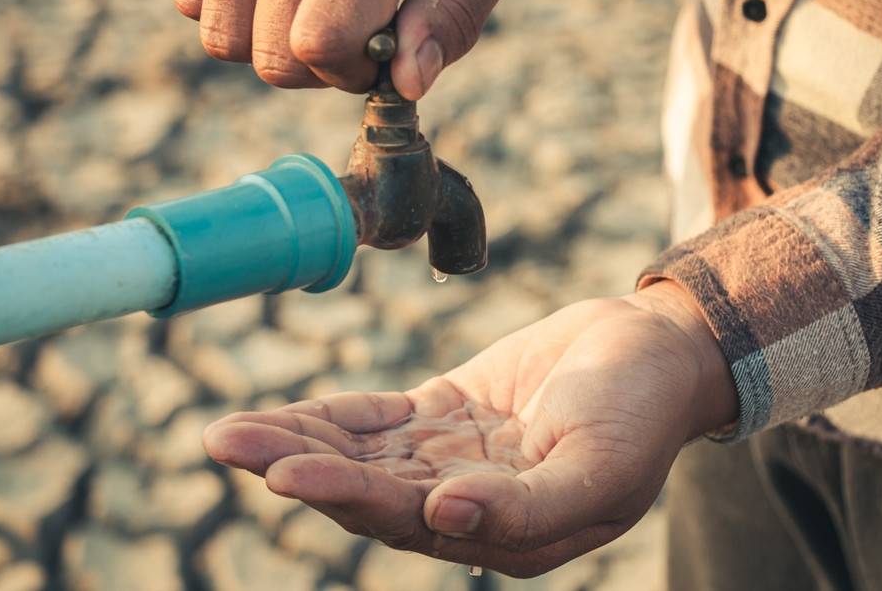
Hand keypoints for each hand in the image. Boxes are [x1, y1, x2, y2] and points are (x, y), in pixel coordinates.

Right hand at [171, 0, 513, 97]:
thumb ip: (452, 16)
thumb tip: (405, 83)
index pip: (321, 39)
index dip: (351, 69)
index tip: (379, 48)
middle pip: (268, 52)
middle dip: (314, 65)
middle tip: (348, 26)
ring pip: (221, 35)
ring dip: (269, 41)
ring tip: (311, 2)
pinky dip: (230, 7)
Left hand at [203, 281, 736, 576]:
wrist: (654, 351)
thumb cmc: (639, 412)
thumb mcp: (599, 467)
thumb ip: (528, 508)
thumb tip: (443, 520)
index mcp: (501, 531)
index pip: (402, 519)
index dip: (342, 495)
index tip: (283, 471)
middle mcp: (464, 503)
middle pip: (362, 489)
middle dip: (295, 467)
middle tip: (227, 442)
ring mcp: (451, 458)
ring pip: (359, 454)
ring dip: (298, 442)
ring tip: (229, 431)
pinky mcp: (446, 414)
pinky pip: (377, 419)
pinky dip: (330, 417)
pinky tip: (284, 416)